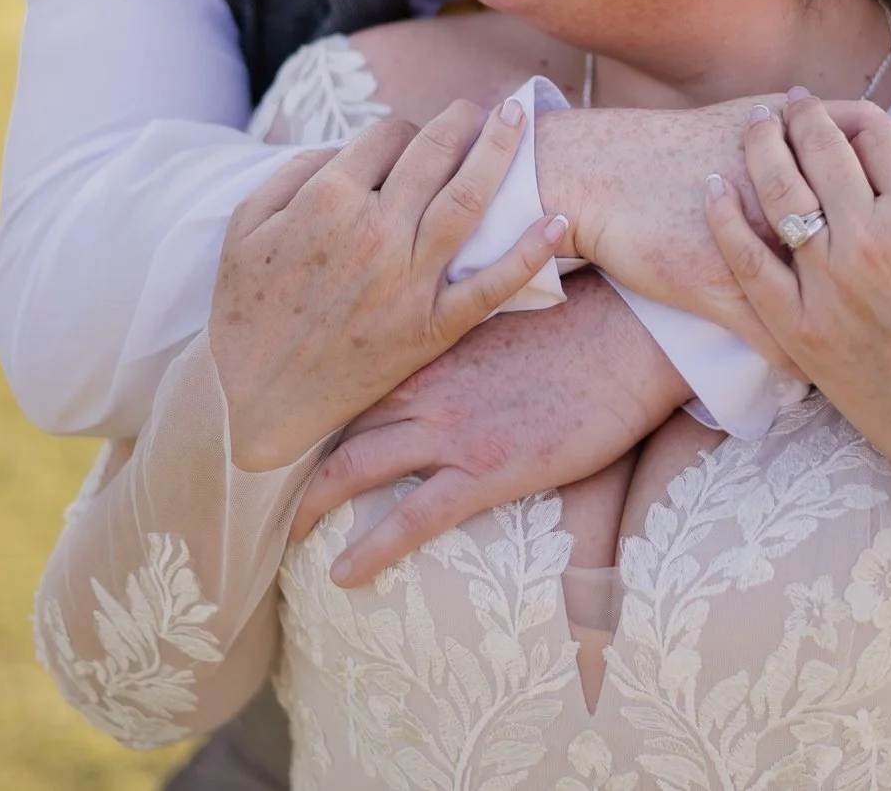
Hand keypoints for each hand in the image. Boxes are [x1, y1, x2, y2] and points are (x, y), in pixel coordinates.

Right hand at [210, 99, 567, 471]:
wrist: (258, 402)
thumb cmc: (246, 312)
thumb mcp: (245, 227)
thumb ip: (295, 173)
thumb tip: (349, 148)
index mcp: (328, 200)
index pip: (387, 136)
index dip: (402, 130)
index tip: (408, 139)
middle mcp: (378, 232)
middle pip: (436, 153)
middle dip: (463, 121)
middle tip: (483, 107)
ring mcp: (410, 280)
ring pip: (471, 199)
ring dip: (501, 151)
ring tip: (519, 120)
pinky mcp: (433, 326)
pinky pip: (492, 284)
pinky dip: (530, 251)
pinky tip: (558, 220)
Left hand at [288, 272, 691, 585]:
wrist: (632, 335)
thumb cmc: (585, 323)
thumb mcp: (507, 316)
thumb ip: (465, 336)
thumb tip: (449, 347)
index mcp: (430, 345)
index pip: (353, 376)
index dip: (315, 403)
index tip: (285, 421)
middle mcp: (426, 386)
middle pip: (338, 423)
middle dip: (293, 456)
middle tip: (257, 484)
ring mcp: (453, 429)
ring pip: (356, 468)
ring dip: (313, 505)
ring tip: (285, 538)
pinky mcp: (487, 470)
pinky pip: (413, 519)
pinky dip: (371, 549)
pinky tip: (343, 576)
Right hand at [542, 97, 890, 373]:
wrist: (610, 175)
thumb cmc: (694, 140)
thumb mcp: (783, 119)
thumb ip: (852, 123)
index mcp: (834, 188)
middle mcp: (808, 233)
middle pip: (882, 285)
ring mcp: (769, 273)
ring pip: (839, 329)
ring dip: (868, 344)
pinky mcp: (730, 306)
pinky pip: (781, 354)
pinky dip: (807, 372)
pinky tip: (824, 381)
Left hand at [701, 91, 890, 510]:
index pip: (876, 141)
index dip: (862, 120)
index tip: (848, 113)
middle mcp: (869, 240)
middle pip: (823, 153)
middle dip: (806, 117)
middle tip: (792, 101)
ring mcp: (827, 284)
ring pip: (779, 192)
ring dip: (761, 145)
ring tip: (755, 123)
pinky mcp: (795, 326)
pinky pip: (746, 261)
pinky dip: (724, 218)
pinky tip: (713, 187)